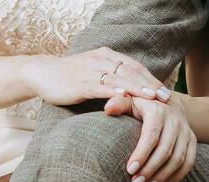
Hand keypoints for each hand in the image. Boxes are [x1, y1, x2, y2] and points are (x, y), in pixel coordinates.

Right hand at [30, 48, 171, 106]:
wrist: (41, 74)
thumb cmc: (69, 79)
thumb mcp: (94, 77)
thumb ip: (111, 81)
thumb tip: (131, 96)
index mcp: (107, 57)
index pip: (134, 67)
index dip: (151, 79)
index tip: (166, 91)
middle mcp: (101, 60)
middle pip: (132, 71)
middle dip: (150, 84)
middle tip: (167, 97)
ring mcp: (91, 70)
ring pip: (120, 78)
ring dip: (138, 88)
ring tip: (154, 97)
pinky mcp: (80, 82)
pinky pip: (101, 86)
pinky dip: (115, 91)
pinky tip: (127, 97)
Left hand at [104, 94, 196, 181]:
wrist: (167, 101)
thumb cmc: (142, 105)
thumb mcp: (130, 100)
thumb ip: (119, 104)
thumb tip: (108, 109)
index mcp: (158, 110)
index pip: (151, 135)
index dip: (141, 154)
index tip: (130, 170)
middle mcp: (175, 120)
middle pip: (165, 150)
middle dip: (150, 170)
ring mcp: (186, 130)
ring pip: (178, 158)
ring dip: (163, 176)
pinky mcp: (192, 140)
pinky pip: (189, 161)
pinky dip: (178, 176)